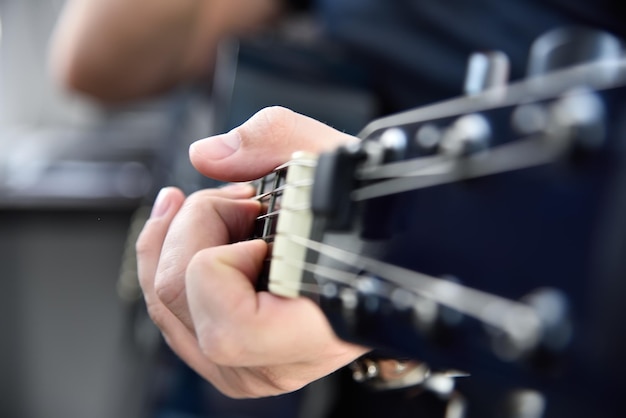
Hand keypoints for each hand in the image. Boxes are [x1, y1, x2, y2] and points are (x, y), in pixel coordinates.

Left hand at [136, 107, 368, 397]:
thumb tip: (207, 156)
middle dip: (196, 224)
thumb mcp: (340, 161)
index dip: (228, 259)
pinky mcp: (225, 358)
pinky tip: (195, 228)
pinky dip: (171, 259)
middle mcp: (276, 365)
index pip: (231, 325)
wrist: (383, 256)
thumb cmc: (370, 219)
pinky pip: (168, 312)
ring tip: (220, 206)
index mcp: (317, 333)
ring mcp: (245, 368)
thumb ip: (277, 139)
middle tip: (240, 199)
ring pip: (163, 305)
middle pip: (179, 299)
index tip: (261, 219)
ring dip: (178, 237)